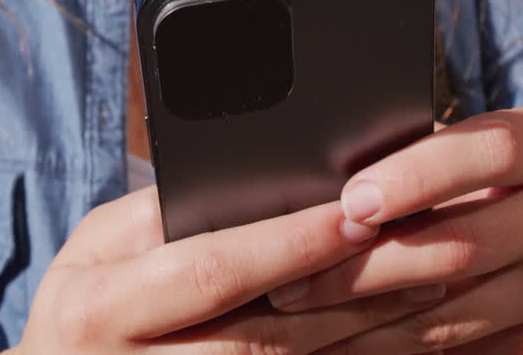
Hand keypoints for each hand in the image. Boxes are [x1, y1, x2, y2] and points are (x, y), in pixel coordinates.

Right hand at [11, 186, 450, 353]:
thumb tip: (266, 184)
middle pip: (268, 337)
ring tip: (435, 291)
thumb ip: (166, 217)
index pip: (214, 270)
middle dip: (354, 295)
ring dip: (370, 338)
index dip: (292, 244)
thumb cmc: (87, 298)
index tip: (360, 212)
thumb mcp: (100, 245)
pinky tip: (398, 337)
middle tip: (432, 254)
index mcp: (98, 308)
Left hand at [267, 108, 522, 353]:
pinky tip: (347, 349)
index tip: (350, 201)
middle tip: (290, 283)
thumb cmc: (499, 190)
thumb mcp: (479, 155)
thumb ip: (421, 153)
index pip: (490, 151)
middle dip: (364, 268)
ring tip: (300, 324)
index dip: (417, 175)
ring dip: (365, 325)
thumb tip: (322, 173)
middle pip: (461, 246)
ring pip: (452, 314)